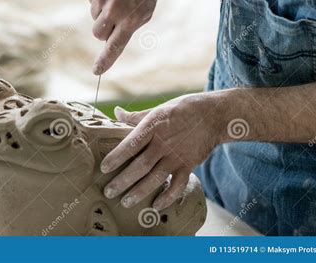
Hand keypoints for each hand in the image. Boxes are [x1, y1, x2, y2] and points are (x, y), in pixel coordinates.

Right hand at [86, 0, 161, 74]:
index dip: (105, 61)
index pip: (114, 46)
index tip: (96, 72)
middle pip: (98, 34)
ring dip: (103, 11)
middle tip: (114, 17)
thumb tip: (114, 37)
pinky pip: (91, 0)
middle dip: (103, 30)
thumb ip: (131, 25)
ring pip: (94, 16)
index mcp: (130, 19)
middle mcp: (114, 10)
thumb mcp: (147, 8)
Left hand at [100, 94, 220, 210]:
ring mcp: (176, 156)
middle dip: (123, 181)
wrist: (212, 115)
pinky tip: (155, 206)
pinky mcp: (188, 165)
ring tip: (125, 202)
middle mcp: (163, 143)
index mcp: (152, 126)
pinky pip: (177, 185)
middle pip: (140, 165)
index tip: (103, 168)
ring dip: (139, 192)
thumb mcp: (157, 109)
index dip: (116, 157)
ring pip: (155, 178)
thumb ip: (136, 116)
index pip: (130, 144)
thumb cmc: (181, 110)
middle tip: (108, 192)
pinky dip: (167, 197)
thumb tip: (116, 112)